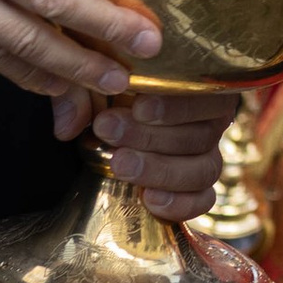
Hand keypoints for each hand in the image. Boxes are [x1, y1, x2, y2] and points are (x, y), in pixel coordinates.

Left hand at [51, 83, 238, 218]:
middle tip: (109, 130)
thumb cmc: (110, 92)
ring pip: (204, 169)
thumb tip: (70, 125)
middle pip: (201, 135)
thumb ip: (84, 92)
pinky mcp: (199, 188)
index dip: (176, 105)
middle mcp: (211, 123)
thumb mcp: (99, 80)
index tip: (138, 107)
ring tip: (119, 164)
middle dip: (151, 136)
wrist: (107, 127)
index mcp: (201, 88)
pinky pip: (204, 200)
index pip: (206, 96)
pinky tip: (149, 199)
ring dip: (160, 169)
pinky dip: (181, 203)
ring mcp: (207, 157)